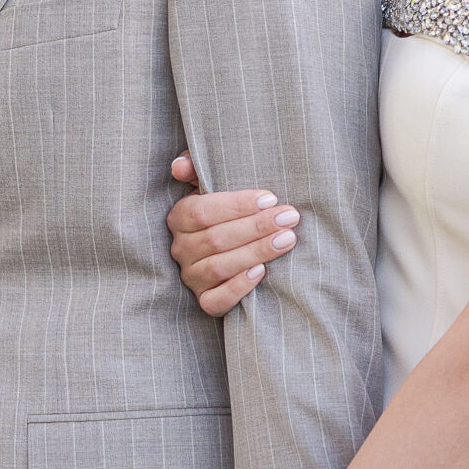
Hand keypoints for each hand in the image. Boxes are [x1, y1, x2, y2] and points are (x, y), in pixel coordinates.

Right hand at [166, 153, 299, 316]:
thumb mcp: (208, 184)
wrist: (235, 247)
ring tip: (287, 239)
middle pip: (216, 239)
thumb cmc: (226, 209)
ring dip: (256, 252)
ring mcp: (191, 277)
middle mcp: (180, 249)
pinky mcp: (205, 302)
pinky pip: (216, 300)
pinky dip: (238, 288)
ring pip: (219, 267)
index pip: (202, 211)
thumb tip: (180, 166)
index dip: (236, 205)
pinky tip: (262, 272)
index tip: (271, 198)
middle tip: (289, 217)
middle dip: (256, 227)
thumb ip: (196, 167)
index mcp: (179, 218)